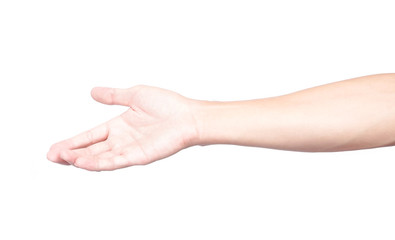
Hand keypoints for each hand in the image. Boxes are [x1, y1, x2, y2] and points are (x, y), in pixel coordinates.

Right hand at [47, 85, 198, 170]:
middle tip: (52, 157)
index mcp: (119, 126)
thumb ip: (113, 96)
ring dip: (81, 159)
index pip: (90, 136)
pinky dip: (98, 162)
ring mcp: (130, 149)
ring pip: (100, 157)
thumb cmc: (168, 105)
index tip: (55, 149)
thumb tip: (93, 91)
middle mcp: (122, 140)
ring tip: (63, 159)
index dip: (73, 142)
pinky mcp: (139, 156)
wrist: (188, 116)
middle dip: (71, 154)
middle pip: (91, 149)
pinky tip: (83, 162)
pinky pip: (115, 161)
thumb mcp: (134, 95)